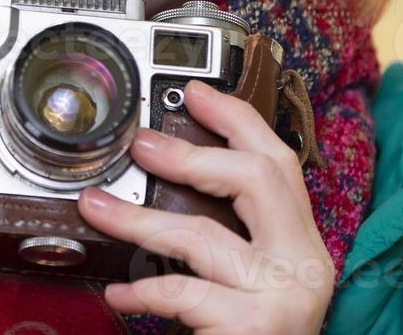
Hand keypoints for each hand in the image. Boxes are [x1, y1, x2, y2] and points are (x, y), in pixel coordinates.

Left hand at [76, 79, 332, 333]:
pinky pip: (186, 294)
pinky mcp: (256, 330)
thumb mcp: (250, 284)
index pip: (280, 163)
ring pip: (204, 237)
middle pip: (260, 179)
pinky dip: (144, 289)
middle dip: (195, 153)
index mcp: (303, 246)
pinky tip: (117, 293)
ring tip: (96, 209)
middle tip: (141, 143)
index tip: (195, 92)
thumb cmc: (248, 333)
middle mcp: (305, 266)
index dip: (238, 121)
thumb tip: (164, 179)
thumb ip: (228, 239)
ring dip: (139, 222)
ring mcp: (284, 300)